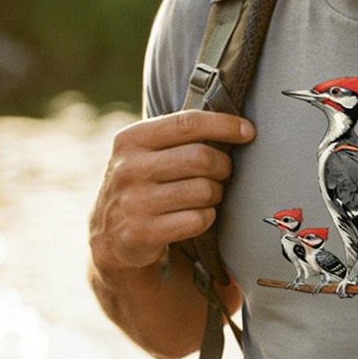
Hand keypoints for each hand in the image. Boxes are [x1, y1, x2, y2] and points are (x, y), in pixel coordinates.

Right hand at [89, 110, 254, 274]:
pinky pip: (198, 219)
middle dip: (223, 166)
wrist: (109, 236)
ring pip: (204, 190)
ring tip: (207, 195)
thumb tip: (236, 125)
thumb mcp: (146, 153)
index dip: (224, 125)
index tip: (248, 131)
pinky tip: (195, 216)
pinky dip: (206, 217)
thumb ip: (178, 136)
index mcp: (131, 139)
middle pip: (201, 158)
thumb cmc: (143, 184)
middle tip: (223, 172)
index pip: (187, 123)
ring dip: (216, 194)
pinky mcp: (142, 233)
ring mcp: (133, 202)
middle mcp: (129, 168)